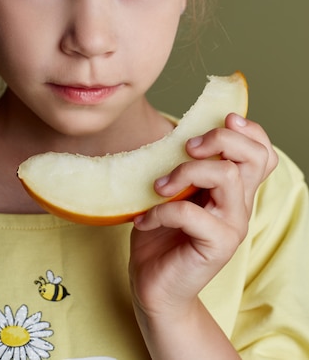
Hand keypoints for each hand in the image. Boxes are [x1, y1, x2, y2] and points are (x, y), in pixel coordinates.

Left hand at [129, 114, 277, 318]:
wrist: (154, 285)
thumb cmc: (160, 234)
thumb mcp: (173, 192)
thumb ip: (183, 166)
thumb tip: (172, 132)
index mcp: (234, 189)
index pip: (262, 152)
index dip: (249, 130)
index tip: (222, 119)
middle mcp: (240, 204)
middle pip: (254, 156)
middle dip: (220, 138)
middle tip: (186, 148)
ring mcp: (233, 226)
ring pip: (226, 175)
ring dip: (185, 172)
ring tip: (159, 187)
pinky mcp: (217, 247)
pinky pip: (190, 213)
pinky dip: (161, 210)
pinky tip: (144, 221)